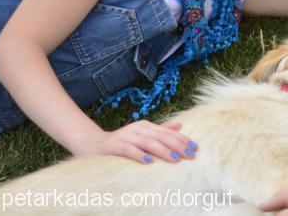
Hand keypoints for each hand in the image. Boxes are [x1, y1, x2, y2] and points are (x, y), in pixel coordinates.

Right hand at [73, 120, 197, 163]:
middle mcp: (138, 129)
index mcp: (146, 126)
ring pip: (149, 143)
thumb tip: (180, 126)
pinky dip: (139, 155)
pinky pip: (129, 150)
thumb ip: (160, 130)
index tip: (194, 148)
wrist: (93, 144)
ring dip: (164, 151)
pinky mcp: (116, 146)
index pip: (168, 133)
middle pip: (161, 137)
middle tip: (190, 155)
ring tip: (176, 159)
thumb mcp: (143, 134)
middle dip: (177, 146)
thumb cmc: (122, 142)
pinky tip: (149, 161)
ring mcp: (126, 136)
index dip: (182, 140)